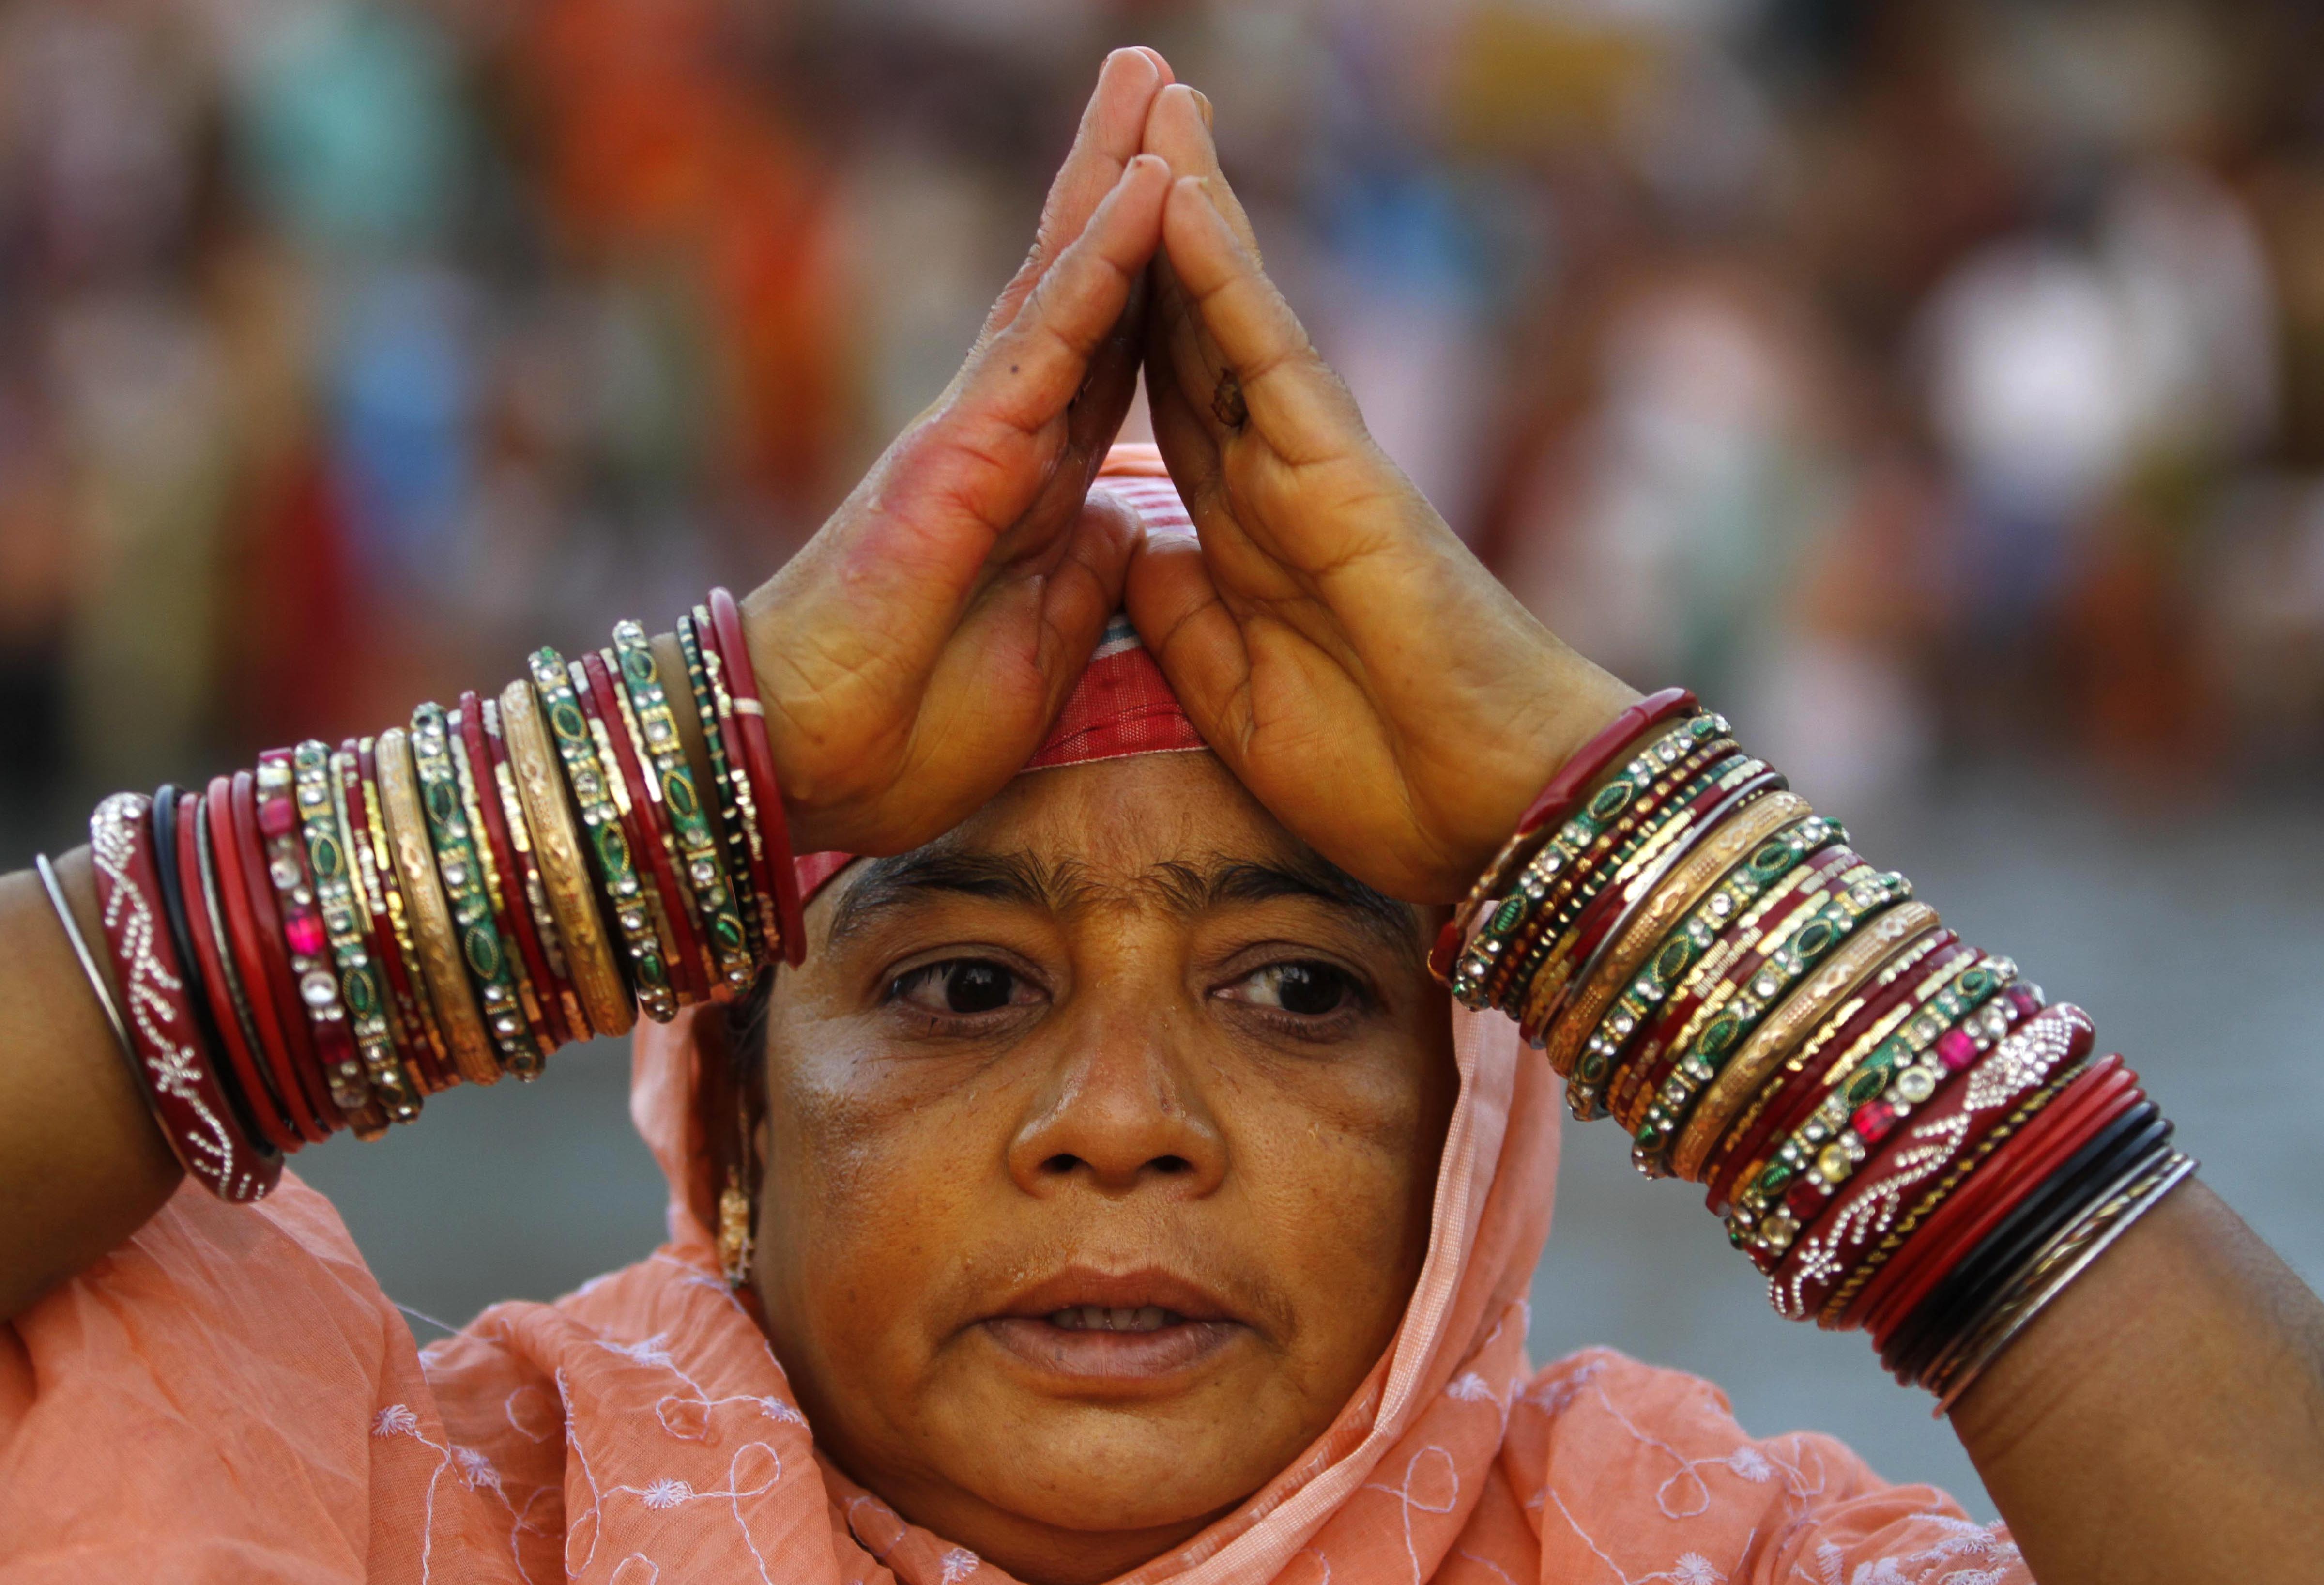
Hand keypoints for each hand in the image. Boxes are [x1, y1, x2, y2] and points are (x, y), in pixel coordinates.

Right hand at [742, 49, 1174, 856]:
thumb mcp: (1036, 647)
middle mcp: (1004, 438)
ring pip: (1063, 282)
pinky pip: (1048, 342)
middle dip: (1125, 182)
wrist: (810, 767)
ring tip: (1155, 81)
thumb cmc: (904, 724)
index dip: (1157, 275)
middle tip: (1166, 81)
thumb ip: (1080, 572)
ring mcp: (978, 435)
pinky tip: (1144, 190)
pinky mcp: (960, 454)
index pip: (1110, 358)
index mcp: (1031, 488)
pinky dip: (1101, 264)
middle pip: (1083, 288)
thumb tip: (1122, 522)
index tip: (1198, 196)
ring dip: (1114, 179)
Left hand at [1124, 85, 1638, 902]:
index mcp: (1244, 533)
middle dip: (1154, 229)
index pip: (1167, 401)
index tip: (1073, 248)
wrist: (1484, 818)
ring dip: (1191, 208)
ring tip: (1152, 107)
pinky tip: (1179, 201)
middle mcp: (1277, 479)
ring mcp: (1318, 468)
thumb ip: (1181, 611)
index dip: (1118, 319)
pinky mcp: (1350, 480)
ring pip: (1235, 314)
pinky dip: (1222, 282)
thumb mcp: (1230, 693)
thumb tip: (1126, 540)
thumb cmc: (1381, 771)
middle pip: (1196, 330)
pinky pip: (1271, 361)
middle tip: (1121, 119)